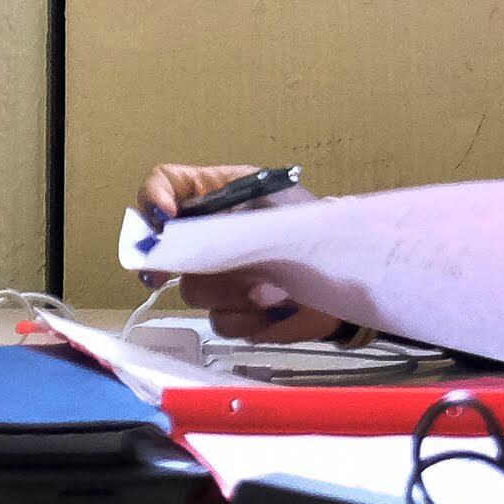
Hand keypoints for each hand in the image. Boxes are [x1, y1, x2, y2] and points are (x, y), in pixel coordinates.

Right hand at [134, 163, 345, 345]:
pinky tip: (273, 309)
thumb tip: (196, 241)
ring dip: (228, 291)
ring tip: (267, 288)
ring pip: (192, 289)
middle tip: (170, 273)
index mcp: (216, 193)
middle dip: (171, 262)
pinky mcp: (234, 312)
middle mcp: (208, 234)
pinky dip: (247, 318)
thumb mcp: (274, 206)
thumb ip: (231, 219)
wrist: (350, 276)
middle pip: (166, 246)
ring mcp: (218, 276)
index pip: (165, 182)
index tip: (163, 219)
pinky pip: (220, 321)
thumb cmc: (313, 226)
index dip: (153, 197)